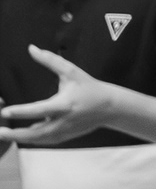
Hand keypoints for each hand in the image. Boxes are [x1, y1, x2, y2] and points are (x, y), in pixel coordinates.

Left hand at [0, 47, 114, 144]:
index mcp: (65, 105)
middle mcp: (65, 121)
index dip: (22, 112)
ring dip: (22, 138)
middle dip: (17, 134)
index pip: (40, 110)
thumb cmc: (90, 88)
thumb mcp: (71, 72)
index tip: (5, 112)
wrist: (111, 108)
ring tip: (4, 135)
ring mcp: (66, 130)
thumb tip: (31, 48)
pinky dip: (33, 140)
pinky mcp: (68, 135)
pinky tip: (22, 137)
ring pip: (41, 139)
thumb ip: (50, 60)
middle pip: (37, 132)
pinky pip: (47, 140)